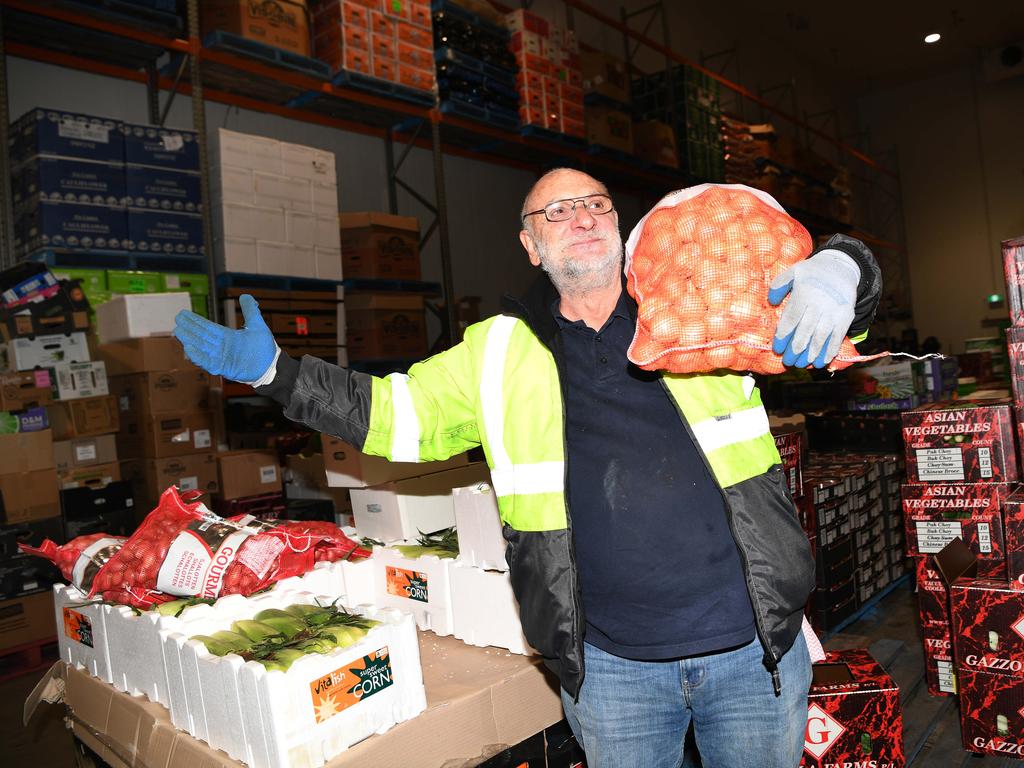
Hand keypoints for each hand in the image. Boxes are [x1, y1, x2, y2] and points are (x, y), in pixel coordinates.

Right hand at [173, 294, 277, 383]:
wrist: (272, 366)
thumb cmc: (264, 348)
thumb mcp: (257, 325)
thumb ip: (250, 311)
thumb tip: (245, 296)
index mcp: (228, 337)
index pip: (208, 327)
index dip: (195, 321)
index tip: (183, 314)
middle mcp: (222, 347)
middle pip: (202, 337)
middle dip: (189, 329)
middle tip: (177, 321)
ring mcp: (222, 358)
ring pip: (202, 348)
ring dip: (190, 341)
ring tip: (178, 332)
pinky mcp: (225, 368)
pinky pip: (209, 363)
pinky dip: (199, 357)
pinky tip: (189, 349)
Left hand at [767, 249, 859, 367]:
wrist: (841, 268)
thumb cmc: (812, 273)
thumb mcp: (793, 272)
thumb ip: (779, 284)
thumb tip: (771, 301)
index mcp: (804, 294)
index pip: (791, 319)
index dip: (783, 336)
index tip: (778, 349)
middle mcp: (819, 304)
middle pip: (805, 331)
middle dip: (795, 349)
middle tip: (788, 361)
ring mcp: (834, 312)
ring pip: (821, 337)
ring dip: (811, 354)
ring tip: (802, 364)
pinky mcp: (845, 317)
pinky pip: (837, 337)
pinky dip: (829, 351)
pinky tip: (821, 361)